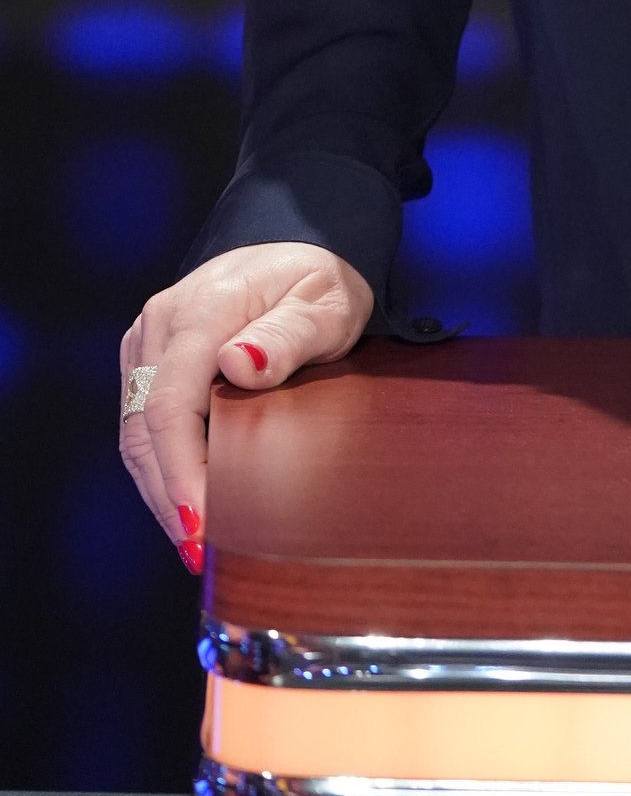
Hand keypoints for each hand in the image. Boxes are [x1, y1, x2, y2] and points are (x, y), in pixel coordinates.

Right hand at [119, 242, 372, 567]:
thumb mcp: (326, 303)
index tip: (201, 523)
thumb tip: (237, 364)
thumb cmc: (319, 280)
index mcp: (201, 310)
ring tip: (194, 541)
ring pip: (137, 431)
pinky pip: (146, 422)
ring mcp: (149, 342)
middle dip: (167, 495)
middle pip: (144, 428)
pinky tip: (187, 502)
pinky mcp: (149, 359)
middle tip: (200, 550)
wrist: (300, 245)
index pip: (170, 405)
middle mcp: (161, 326)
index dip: (181, 472)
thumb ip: (288, 335)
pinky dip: (163, 466)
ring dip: (162, 488)